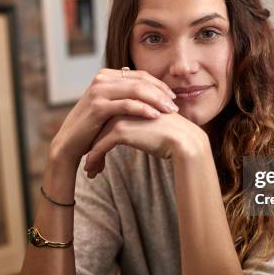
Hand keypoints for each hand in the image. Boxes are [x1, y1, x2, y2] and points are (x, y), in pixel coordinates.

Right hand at [50, 68, 178, 164]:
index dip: (159, 85)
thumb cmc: (92, 126)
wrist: (69, 143)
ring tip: (170, 111)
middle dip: (161, 92)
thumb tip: (145, 87)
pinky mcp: (98, 107)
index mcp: (106, 75)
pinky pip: (127, 105)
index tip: (173, 97)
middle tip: (175, 105)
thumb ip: (123, 94)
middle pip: (141, 81)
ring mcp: (99, 91)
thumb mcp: (108, 106)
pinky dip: (144, 109)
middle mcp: (102, 79)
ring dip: (157, 100)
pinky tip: (156, 116)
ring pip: (137, 90)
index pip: (140, 75)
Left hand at [83, 112, 206, 177]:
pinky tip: (91, 172)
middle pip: (99, 127)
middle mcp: (122, 106)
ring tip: (90, 171)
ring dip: (91, 156)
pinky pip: (99, 147)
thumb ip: (139, 124)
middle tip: (90, 163)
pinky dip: (94, 160)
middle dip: (92, 146)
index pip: (107, 118)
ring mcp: (120, 117)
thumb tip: (132, 133)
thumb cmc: (172, 135)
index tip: (95, 150)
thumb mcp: (152, 124)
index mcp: (129, 102)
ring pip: (96, 138)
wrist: (183, 140)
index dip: (99, 135)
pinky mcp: (120, 131)